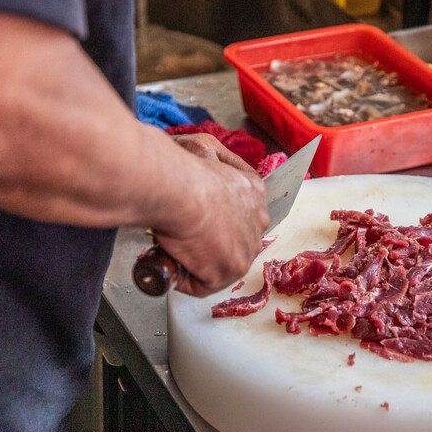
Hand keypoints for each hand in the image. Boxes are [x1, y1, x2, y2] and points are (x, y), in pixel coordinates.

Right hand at [152, 134, 267, 296]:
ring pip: (222, 263)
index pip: (241, 210)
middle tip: (184, 234)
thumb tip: (205, 165)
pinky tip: (173, 263)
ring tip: (176, 249)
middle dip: (211, 241)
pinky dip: (185, 278)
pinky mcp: (229, 270)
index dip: (217, 217)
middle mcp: (257, 222)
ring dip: (199, 261)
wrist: (178, 190)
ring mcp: (246, 249)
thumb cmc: (187, 169)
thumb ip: (212, 159)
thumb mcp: (204, 147)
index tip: (197, 218)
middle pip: (235, 239)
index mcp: (254, 191)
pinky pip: (204, 284)